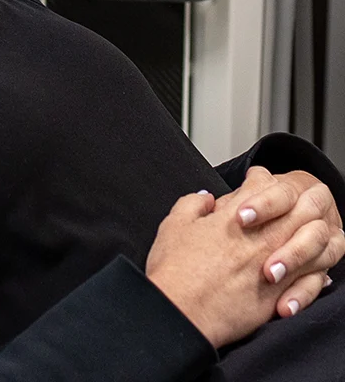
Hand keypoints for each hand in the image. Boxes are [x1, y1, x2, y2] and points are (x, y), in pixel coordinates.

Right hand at [145, 178, 343, 347]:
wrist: (182, 312)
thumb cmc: (175, 271)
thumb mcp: (173, 226)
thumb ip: (192, 205)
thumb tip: (204, 199)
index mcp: (234, 216)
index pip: (263, 184)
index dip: (262, 179)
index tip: (256, 181)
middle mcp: (261, 237)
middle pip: (299, 207)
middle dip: (301, 199)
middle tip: (295, 199)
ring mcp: (275, 263)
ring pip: (315, 239)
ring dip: (314, 231)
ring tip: (308, 230)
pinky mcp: (281, 292)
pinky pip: (314, 274)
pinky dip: (317, 267)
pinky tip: (312, 267)